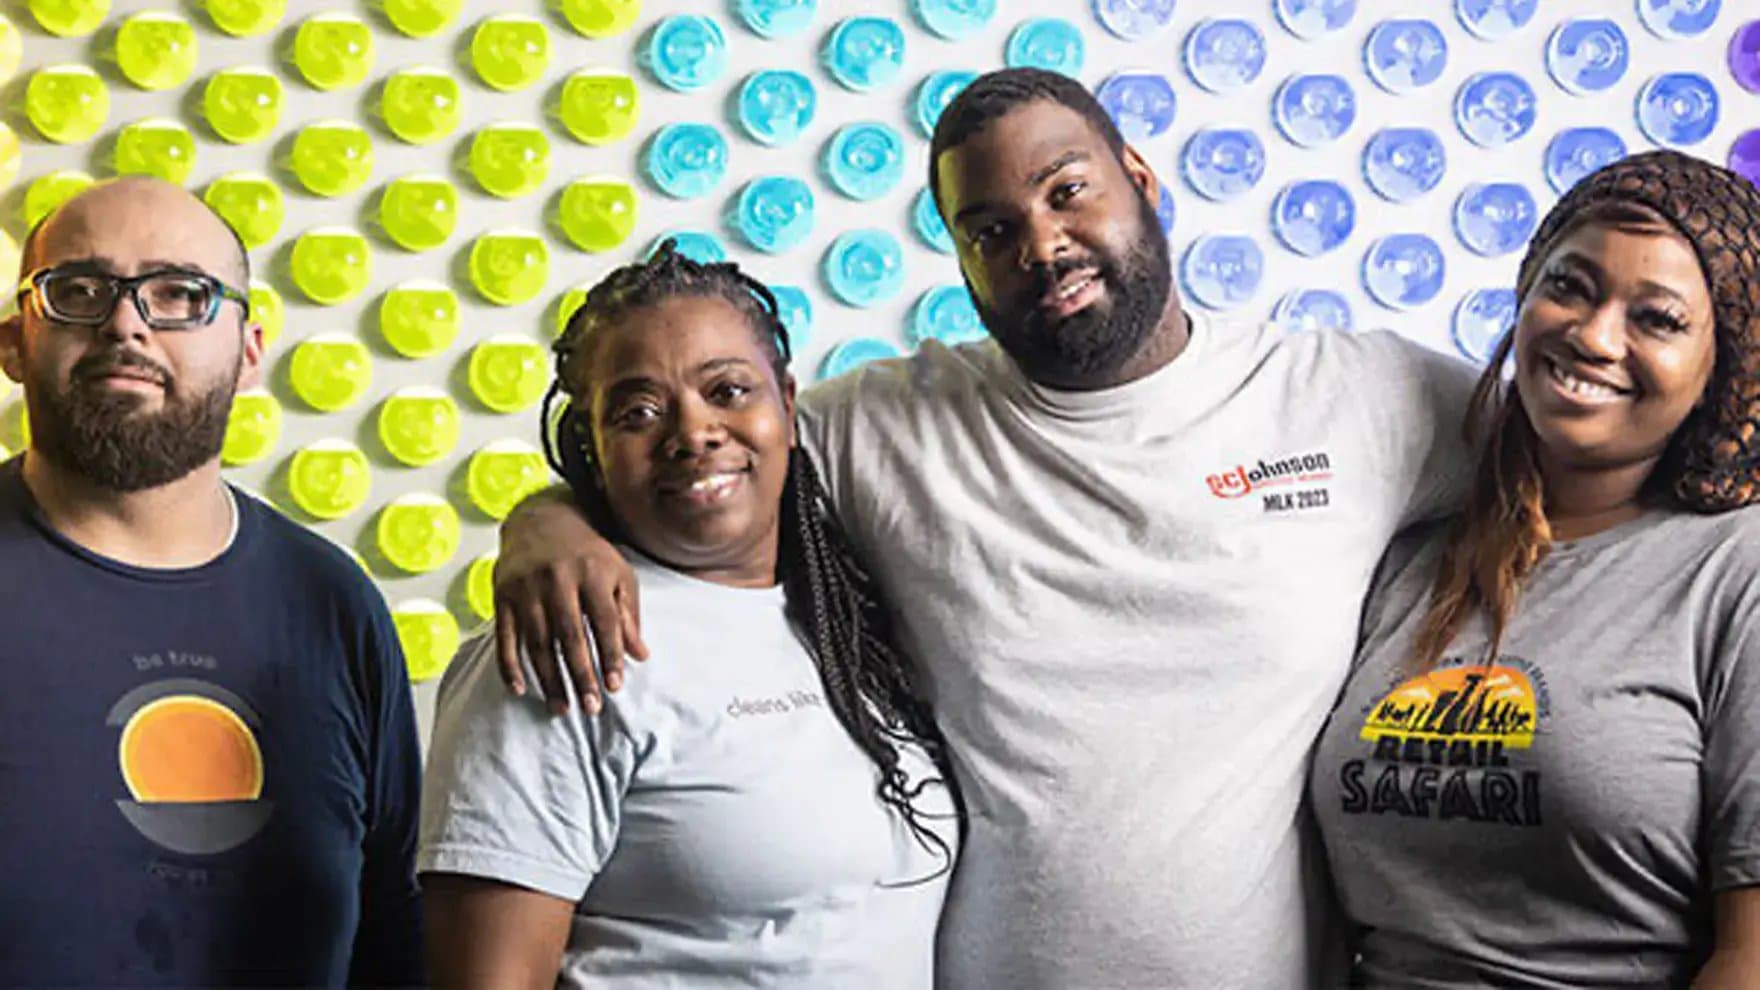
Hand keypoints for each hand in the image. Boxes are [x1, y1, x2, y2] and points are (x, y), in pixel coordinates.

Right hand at [493, 488, 648, 714]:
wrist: (542, 521)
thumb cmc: (588, 554)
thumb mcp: (618, 574)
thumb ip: (628, 615)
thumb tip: (640, 656)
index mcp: (593, 573)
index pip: (604, 621)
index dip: (610, 655)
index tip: (615, 685)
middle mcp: (558, 581)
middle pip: (570, 636)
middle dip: (581, 675)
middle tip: (591, 707)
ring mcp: (527, 590)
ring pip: (538, 643)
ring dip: (550, 680)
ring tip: (563, 708)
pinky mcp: (503, 597)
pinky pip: (505, 638)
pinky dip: (510, 667)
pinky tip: (521, 690)